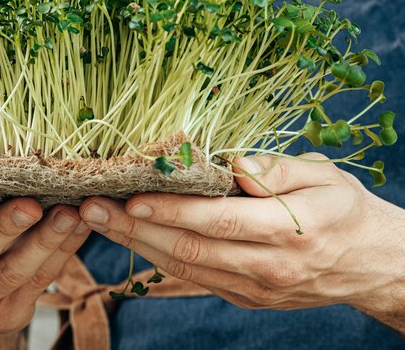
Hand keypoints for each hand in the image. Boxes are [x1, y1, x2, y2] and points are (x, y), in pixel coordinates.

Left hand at [79, 154, 404, 313]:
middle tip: (90, 208)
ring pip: (184, 268)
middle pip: (189, 249)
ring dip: (137, 244)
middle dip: (134, 229)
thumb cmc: (345, 210)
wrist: (370, 264)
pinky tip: (134, 237)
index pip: (218, 221)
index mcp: (289, 231)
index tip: (131, 197)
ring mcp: (255, 288)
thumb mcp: (323, 176)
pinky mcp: (246, 297)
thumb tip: (228, 163)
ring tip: (99, 220)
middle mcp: (268, 267)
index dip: (171, 211)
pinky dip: (159, 258)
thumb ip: (275, 169)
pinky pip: (195, 278)